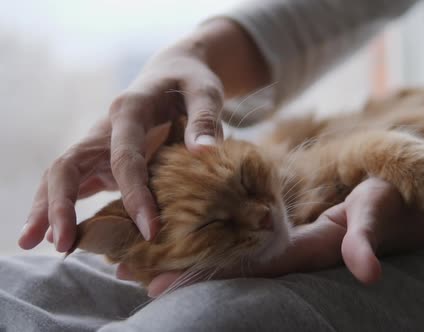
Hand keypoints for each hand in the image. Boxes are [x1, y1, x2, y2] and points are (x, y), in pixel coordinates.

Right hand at [19, 32, 225, 251]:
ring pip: (62, 175)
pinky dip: (63, 205)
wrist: (173, 71)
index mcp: (130, 110)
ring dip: (47, 208)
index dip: (135, 195)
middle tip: (62, 244)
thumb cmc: (190, 81)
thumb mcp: (205, 92)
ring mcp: (99, 143)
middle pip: (68, 165)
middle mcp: (105, 128)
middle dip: (60, 204)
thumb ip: (205, 120)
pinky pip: (76, 182)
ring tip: (35, 244)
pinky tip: (59, 234)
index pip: (125, 157)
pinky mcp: (101, 157)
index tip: (150, 231)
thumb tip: (205, 153)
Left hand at [125, 177, 423, 296]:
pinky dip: (210, 237)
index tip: (160, 284)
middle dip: (182, 273)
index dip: (205, 278)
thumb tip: (368, 272)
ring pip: (230, 254)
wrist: (396, 200)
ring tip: (141, 258)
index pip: (247, 270)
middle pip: (227, 268)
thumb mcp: (375, 216)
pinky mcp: (284, 231)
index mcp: (303, 252)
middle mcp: (288, 253)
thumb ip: (366, 241)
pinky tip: (183, 231)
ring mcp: (285, 243)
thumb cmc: (386, 204)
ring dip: (189, 258)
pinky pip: (242, 236)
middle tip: (130, 274)